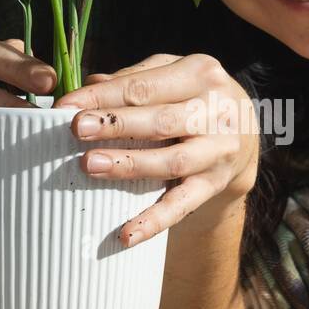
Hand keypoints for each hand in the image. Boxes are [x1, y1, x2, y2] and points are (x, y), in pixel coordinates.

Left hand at [54, 53, 259, 246]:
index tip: (65, 106)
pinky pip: (183, 205)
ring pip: (171, 161)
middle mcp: (217, 111)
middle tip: (77, 129)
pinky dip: (155, 221)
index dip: (103, 96)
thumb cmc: (193, 98)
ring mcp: (218, 150)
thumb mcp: (173, 77)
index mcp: (201, 74)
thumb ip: (134, 80)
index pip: (145, 86)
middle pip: (160, 120)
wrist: (243, 135)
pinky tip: (126, 235)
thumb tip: (90, 87)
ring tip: (89, 166)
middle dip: (116, 124)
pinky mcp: (215, 184)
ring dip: (129, 165)